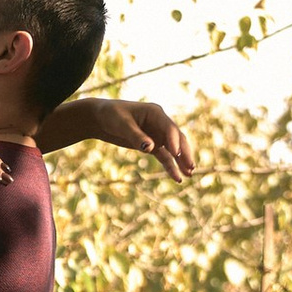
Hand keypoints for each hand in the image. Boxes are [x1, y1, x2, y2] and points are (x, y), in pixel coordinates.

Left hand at [60, 95, 194, 178]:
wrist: (100, 118)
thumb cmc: (111, 115)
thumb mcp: (121, 124)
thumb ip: (136, 136)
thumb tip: (150, 149)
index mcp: (155, 113)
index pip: (169, 128)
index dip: (174, 140)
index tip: (175, 153)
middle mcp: (160, 123)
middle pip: (177, 138)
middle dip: (184, 152)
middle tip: (190, 166)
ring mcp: (157, 134)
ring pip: (174, 149)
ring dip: (181, 161)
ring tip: (190, 174)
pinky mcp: (152, 145)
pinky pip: (164, 157)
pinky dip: (171, 166)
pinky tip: (177, 177)